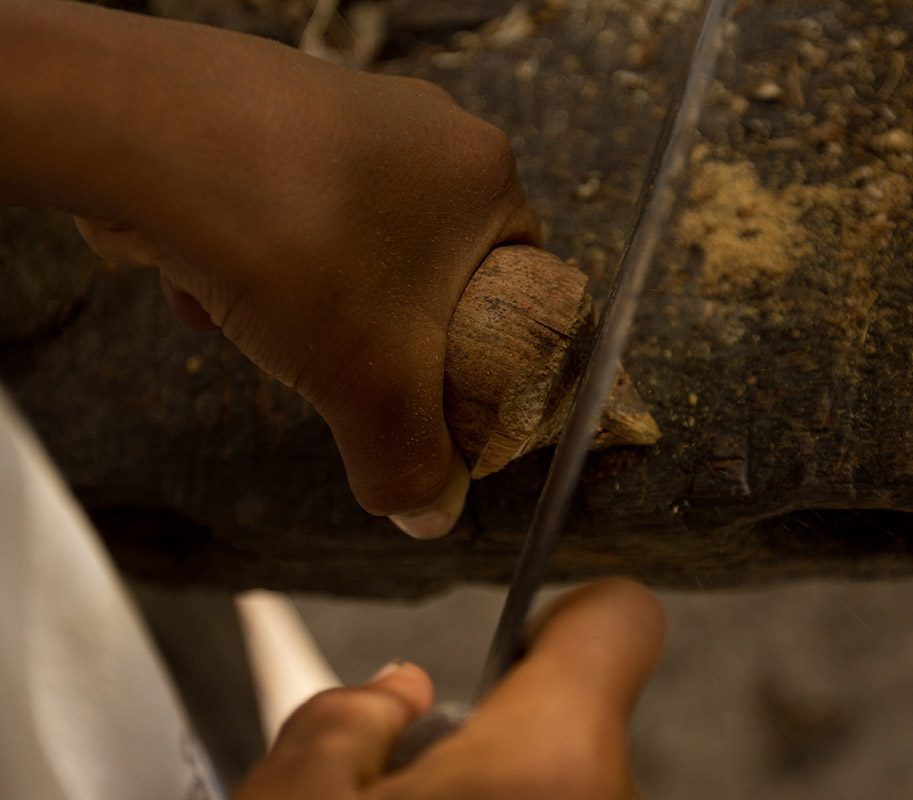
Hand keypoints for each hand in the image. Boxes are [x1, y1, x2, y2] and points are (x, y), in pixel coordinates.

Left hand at [3, 1, 539, 536]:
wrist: (140, 133)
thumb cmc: (293, 238)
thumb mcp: (372, 382)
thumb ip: (409, 459)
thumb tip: (428, 516)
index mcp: (483, 173)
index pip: (521, 275)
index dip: (486, 342)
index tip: (440, 382)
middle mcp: (422, 127)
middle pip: (424, 266)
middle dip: (373, 328)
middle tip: (341, 361)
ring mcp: (343, 111)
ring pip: (346, 242)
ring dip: (301, 300)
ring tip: (255, 320)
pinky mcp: (268, 111)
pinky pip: (281, 206)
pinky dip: (248, 253)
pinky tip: (200, 279)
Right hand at [234, 579, 664, 799]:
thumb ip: (343, 721)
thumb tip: (389, 697)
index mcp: (550, 759)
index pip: (619, 617)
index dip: (565, 608)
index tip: (521, 628)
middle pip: (573, 719)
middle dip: (497, 734)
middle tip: (405, 783)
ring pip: (564, 787)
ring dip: (499, 794)